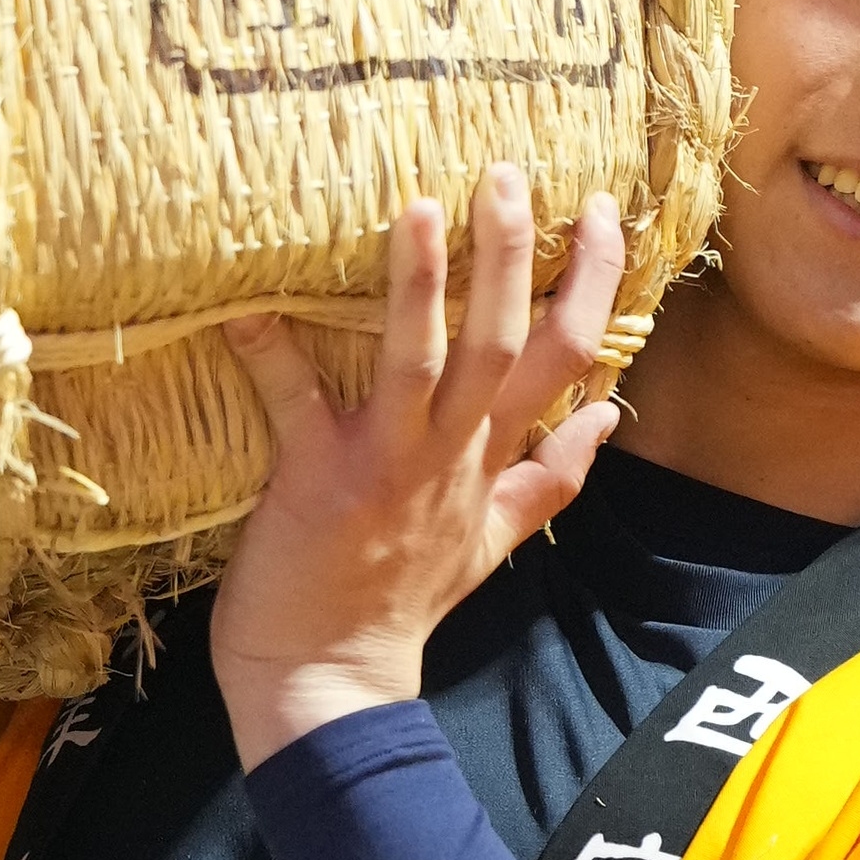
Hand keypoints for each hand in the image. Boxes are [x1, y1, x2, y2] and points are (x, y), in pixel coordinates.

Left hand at [207, 167, 627, 770]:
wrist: (333, 687)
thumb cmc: (402, 605)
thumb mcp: (494, 542)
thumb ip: (550, 478)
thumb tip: (610, 415)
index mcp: (491, 460)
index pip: (566, 358)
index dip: (591, 282)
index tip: (602, 210)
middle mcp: (451, 456)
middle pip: (505, 346)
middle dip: (514, 258)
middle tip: (509, 173)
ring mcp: (387, 468)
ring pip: (422, 363)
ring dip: (424, 284)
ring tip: (422, 204)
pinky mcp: (316, 481)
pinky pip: (295, 404)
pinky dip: (271, 352)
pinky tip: (248, 302)